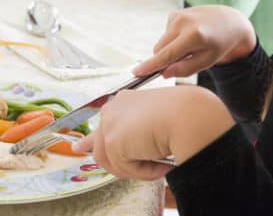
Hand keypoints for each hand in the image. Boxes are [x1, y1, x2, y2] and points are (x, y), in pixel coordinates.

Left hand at [72, 86, 233, 178]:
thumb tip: (116, 149)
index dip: (93, 139)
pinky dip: (143, 172)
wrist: (191, 116)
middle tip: (131, 166)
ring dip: (137, 168)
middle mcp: (114, 107)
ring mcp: (110, 123)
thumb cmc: (185, 117)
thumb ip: (138, 133)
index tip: (81, 147)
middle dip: (114, 161)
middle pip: (101, 145)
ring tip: (160, 163)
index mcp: (126, 100)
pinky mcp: (112, 141)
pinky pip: (124, 169)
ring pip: (111, 162)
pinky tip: (160, 163)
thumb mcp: (159, 122)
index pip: (105, 122)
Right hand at [133, 5, 256, 78]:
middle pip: (160, 49)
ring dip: (170, 49)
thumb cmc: (219, 44)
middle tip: (185, 60)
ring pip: (161, 43)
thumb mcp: (207, 61)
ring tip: (191, 46)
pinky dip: (173, 39)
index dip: (151, 65)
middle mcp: (183, 22)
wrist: (229, 21)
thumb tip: (164, 72)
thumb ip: (185, 69)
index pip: (167, 54)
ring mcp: (177, 15)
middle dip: (165, 59)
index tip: (137, 72)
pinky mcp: (174, 14)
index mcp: (194, 36)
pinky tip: (188, 35)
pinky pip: (166, 34)